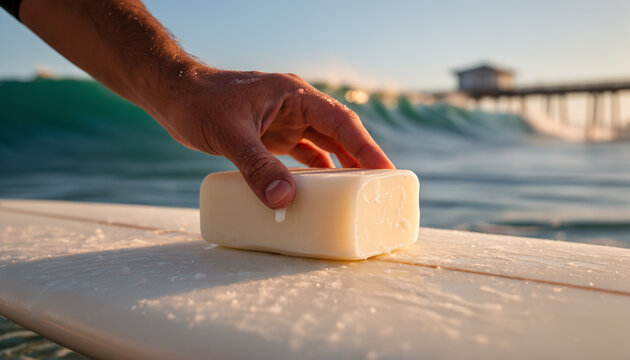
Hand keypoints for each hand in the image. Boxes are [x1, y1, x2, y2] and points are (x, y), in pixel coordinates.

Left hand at [150, 66, 394, 208]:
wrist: (173, 95)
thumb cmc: (199, 104)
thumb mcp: (230, 134)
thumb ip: (257, 166)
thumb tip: (284, 200)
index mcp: (294, 95)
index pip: (341, 121)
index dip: (366, 148)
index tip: (386, 172)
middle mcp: (295, 107)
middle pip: (339, 134)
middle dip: (360, 161)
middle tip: (379, 191)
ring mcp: (284, 121)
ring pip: (322, 145)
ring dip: (338, 168)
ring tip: (356, 196)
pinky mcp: (272, 135)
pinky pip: (301, 154)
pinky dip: (312, 172)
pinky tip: (318, 191)